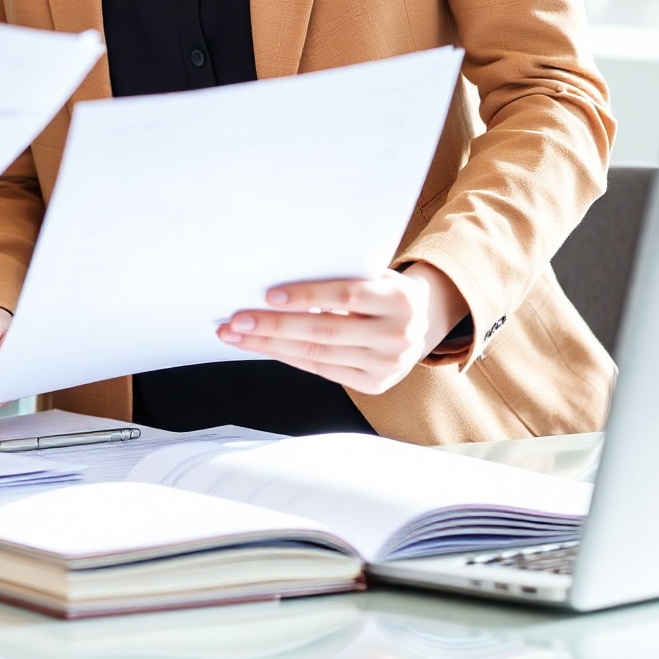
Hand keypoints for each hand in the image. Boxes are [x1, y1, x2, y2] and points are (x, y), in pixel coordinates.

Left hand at [218, 262, 467, 394]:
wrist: (422, 323)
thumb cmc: (381, 288)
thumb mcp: (373, 273)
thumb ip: (339, 274)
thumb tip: (277, 274)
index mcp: (400, 299)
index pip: (345, 296)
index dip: (306, 295)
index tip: (268, 295)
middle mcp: (398, 336)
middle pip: (325, 331)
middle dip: (274, 326)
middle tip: (235, 321)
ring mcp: (388, 365)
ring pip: (318, 354)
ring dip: (271, 346)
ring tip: (237, 336)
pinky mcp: (375, 385)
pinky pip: (323, 370)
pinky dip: (289, 357)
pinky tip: (264, 348)